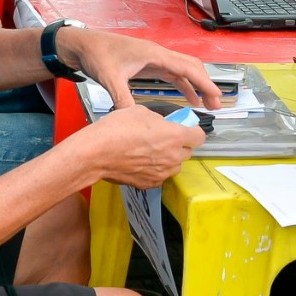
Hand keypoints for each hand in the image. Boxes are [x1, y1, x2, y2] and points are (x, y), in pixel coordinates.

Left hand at [58, 28, 223, 109]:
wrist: (83, 45)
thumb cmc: (97, 55)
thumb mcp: (109, 78)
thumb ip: (122, 97)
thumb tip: (132, 118)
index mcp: (155, 54)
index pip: (188, 68)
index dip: (204, 82)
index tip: (217, 97)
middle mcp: (159, 54)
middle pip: (192, 67)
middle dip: (207, 85)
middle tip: (217, 105)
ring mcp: (155, 58)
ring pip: (185, 71)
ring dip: (198, 86)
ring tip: (208, 105)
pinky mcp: (149, 64)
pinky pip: (174, 74)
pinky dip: (184, 86)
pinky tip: (189, 98)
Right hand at [66, 104, 206, 188]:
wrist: (96, 153)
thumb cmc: (115, 131)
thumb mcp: (141, 112)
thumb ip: (158, 120)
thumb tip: (161, 124)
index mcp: (175, 136)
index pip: (199, 136)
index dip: (193, 131)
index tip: (188, 129)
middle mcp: (172, 157)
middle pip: (187, 152)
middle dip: (179, 145)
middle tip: (164, 138)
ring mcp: (161, 172)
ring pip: (174, 166)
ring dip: (168, 159)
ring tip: (151, 151)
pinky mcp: (149, 183)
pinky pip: (160, 176)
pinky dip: (155, 170)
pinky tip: (141, 161)